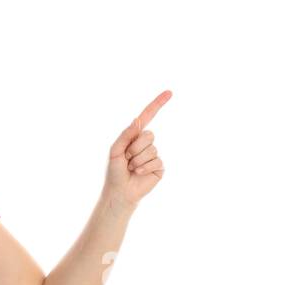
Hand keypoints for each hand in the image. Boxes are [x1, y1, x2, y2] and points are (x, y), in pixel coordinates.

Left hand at [105, 90, 170, 208]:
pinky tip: (138, 173)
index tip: (169, 92)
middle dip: (135, 147)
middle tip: (127, 159)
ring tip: (131, 168)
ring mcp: (154, 154)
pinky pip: (156, 160)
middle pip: (149, 135)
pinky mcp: (160, 166)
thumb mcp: (115, 150)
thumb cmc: (114, 171)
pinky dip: (144, 167)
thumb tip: (138, 120)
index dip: (158, 104)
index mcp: (134, 136)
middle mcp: (146, 143)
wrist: (120, 192)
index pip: (147, 116)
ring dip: (138, 160)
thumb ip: (126, 134)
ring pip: (151, 149)